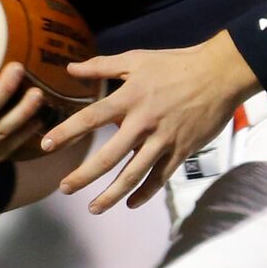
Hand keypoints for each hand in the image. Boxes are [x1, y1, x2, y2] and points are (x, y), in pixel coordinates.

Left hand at [39, 31, 257, 211]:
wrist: (220, 74)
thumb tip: (70, 68)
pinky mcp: (181, 151)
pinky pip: (160, 178)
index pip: (91, 118)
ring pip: (133, 175)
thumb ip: (101, 66)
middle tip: (64, 188)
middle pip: (108, 156)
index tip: (46, 145)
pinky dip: (145, 193)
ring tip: (94, 208)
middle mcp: (143, 123)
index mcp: (129, 98)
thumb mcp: (136, 59)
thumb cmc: (176, 64)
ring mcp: (163, 140)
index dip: (67, 132)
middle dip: (84, 176)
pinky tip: (131, 203)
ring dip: (112, 195)